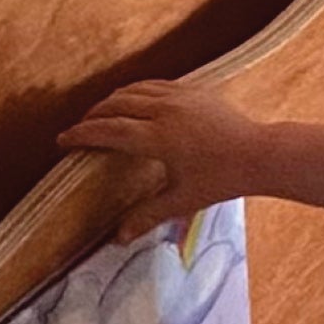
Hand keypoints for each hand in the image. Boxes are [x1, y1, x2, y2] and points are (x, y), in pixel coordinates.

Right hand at [60, 78, 260, 236]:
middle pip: (115, 105)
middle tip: (79, 129)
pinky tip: (133, 101)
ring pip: (134, 90)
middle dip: (92, 115)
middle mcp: (165, 111)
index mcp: (158, 137)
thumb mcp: (182, 200)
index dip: (82, 134)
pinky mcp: (194, 90)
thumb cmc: (222, 180)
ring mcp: (180, 96)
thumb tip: (118, 238)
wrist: (260, 154)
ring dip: (112, 100)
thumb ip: (147, 215)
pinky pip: (155, 84)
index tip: (62, 140)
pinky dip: (136, 91)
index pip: (109, 131)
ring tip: (101, 114)